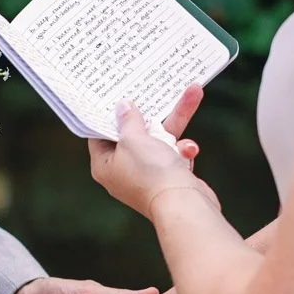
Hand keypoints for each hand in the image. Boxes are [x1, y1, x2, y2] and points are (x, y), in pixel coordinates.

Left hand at [89, 87, 218, 218]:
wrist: (184, 204)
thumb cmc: (151, 173)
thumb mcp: (133, 139)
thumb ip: (128, 120)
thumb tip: (122, 107)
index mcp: (105, 165)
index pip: (100, 135)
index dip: (109, 114)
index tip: (116, 94)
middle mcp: (124, 171)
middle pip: (135, 134)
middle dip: (153, 113)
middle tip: (155, 89)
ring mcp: (148, 175)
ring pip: (161, 140)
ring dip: (177, 122)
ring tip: (194, 93)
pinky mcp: (170, 178)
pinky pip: (175, 154)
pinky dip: (184, 149)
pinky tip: (190, 150)